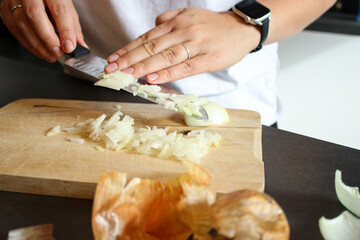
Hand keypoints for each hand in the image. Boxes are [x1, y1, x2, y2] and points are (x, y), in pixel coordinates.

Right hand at [0, 0, 85, 61]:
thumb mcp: (66, 7)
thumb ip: (73, 27)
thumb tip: (81, 47)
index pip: (59, 10)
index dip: (65, 30)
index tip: (69, 47)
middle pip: (35, 16)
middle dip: (48, 39)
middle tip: (57, 53)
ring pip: (22, 23)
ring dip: (37, 45)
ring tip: (50, 56)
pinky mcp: (5, 8)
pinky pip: (14, 28)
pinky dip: (27, 43)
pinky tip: (38, 50)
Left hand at [105, 8, 260, 83]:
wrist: (241, 29)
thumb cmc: (212, 26)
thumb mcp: (189, 14)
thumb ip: (169, 20)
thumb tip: (152, 27)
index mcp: (176, 23)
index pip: (146, 37)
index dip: (128, 49)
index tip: (112, 59)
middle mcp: (182, 32)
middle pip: (151, 47)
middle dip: (129, 59)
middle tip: (112, 69)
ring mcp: (195, 45)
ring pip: (165, 56)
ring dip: (144, 66)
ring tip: (127, 74)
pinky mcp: (208, 59)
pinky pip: (185, 67)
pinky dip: (168, 73)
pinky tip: (153, 78)